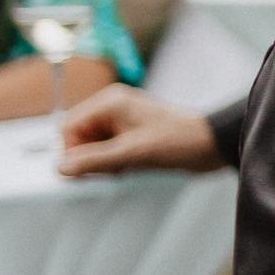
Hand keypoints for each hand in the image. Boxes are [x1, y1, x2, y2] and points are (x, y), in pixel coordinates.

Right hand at [57, 86, 224, 176]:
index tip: (86, 171)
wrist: (213, 145)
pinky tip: (129, 169)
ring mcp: (123, 122)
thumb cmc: (180, 141)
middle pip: (79, 138)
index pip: (69, 128)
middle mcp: (113, 109)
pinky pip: (108, 152)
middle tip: (108, 172)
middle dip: (88, 158)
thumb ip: (95, 160)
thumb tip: (61, 168)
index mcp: (110, 103)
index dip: (73, 151)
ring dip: (102, 163)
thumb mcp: (133, 153)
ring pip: (93, 147)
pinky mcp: (132, 136)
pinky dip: (113, 164)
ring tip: (124, 168)